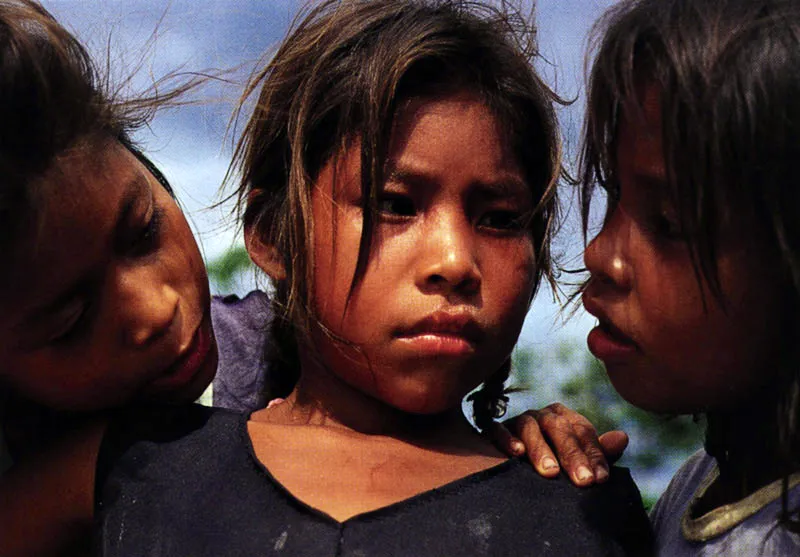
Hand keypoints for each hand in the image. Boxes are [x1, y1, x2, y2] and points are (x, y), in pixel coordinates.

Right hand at [486, 403, 627, 485]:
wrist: (513, 465)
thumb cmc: (554, 464)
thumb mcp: (577, 460)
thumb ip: (597, 453)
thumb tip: (622, 438)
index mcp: (565, 418)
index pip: (582, 431)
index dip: (593, 455)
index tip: (600, 480)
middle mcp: (542, 415)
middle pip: (559, 428)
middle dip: (572, 455)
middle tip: (583, 481)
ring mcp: (518, 420)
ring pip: (530, 428)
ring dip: (541, 449)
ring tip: (550, 472)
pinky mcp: (494, 429)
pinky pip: (498, 429)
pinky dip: (507, 439)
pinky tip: (516, 453)